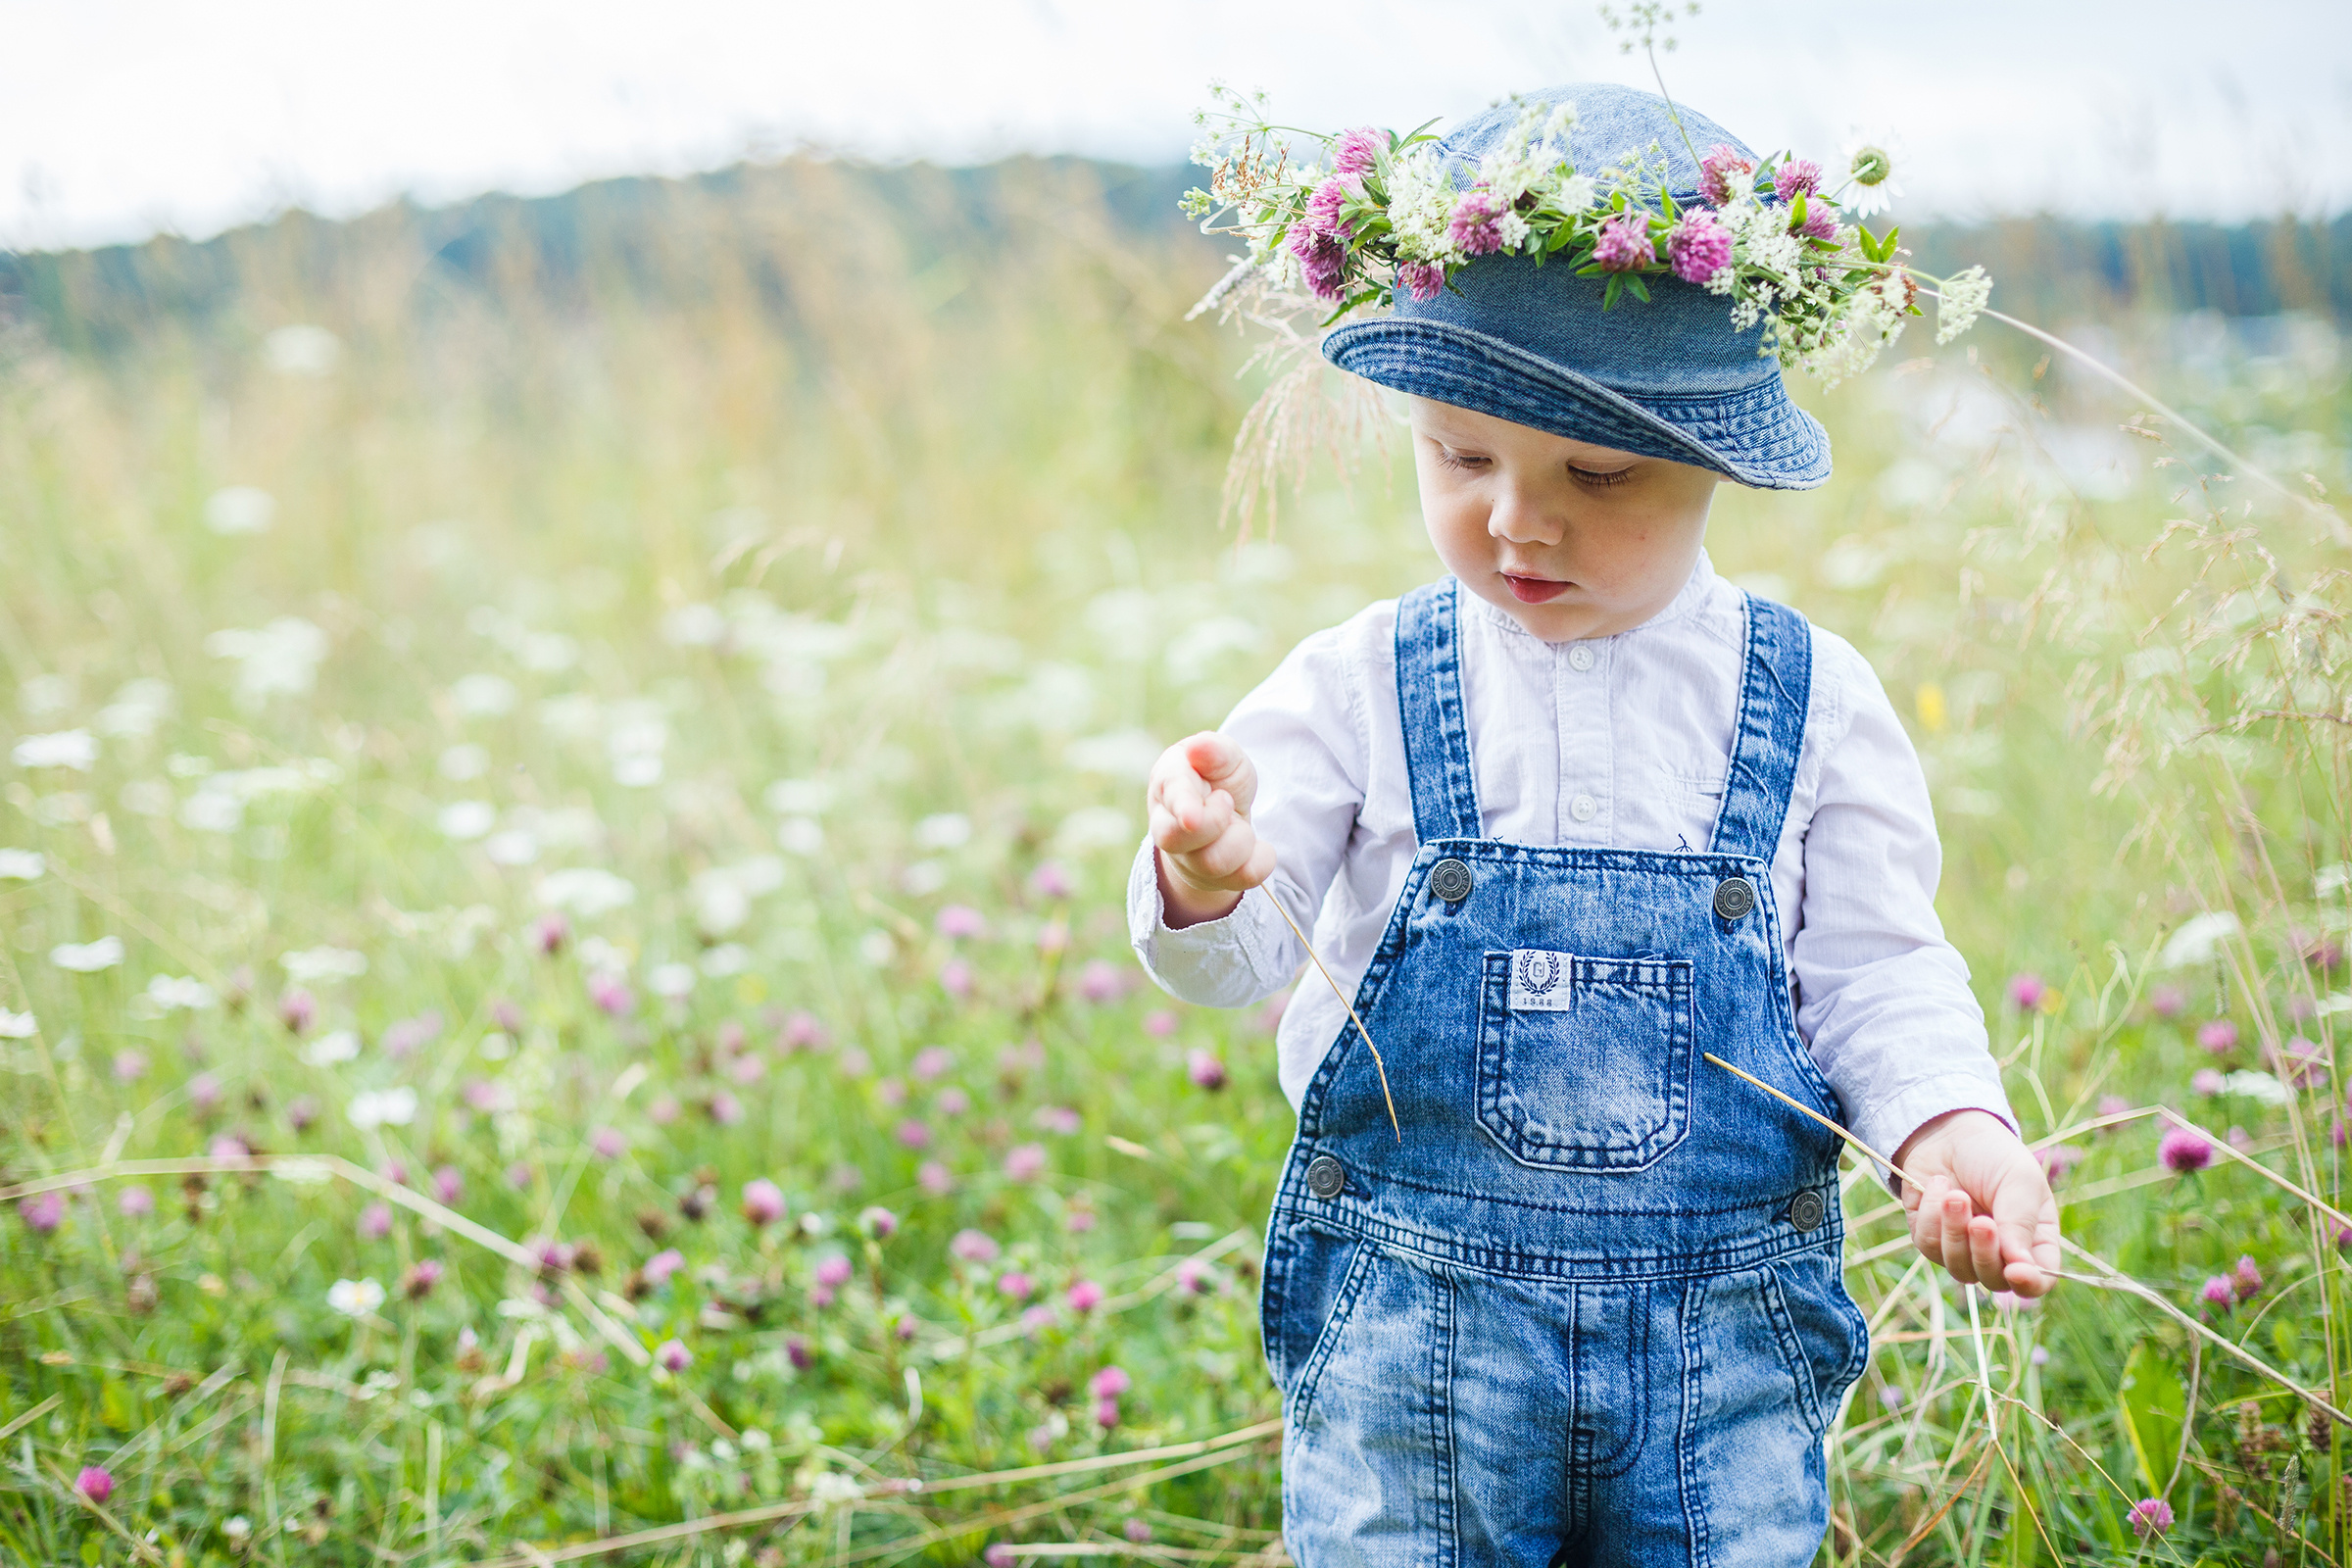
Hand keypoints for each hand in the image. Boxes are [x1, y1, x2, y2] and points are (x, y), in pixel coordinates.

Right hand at [1147, 732, 1275, 928]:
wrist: (1228, 812)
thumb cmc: (1219, 778)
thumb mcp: (1225, 756)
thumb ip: (1216, 750)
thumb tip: (1199, 748)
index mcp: (1168, 783)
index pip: (1170, 796)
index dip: (1183, 806)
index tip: (1193, 817)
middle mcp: (1166, 824)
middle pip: (1177, 838)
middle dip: (1214, 821)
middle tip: (1226, 800)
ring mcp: (1186, 857)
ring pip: (1212, 863)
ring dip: (1241, 838)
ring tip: (1238, 822)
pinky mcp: (1213, 880)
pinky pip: (1243, 878)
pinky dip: (1261, 859)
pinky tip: (1257, 846)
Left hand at [1894, 1109, 2060, 1296]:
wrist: (1948, 1132)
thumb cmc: (1994, 1155)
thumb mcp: (2019, 1181)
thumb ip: (2020, 1223)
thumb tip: (2021, 1267)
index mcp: (2035, 1240)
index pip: (2039, 1280)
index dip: (2030, 1284)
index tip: (2016, 1271)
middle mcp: (2001, 1252)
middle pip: (1994, 1280)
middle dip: (1984, 1252)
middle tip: (1981, 1221)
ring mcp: (1964, 1249)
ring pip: (1959, 1269)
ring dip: (1955, 1231)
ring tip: (1956, 1195)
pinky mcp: (1931, 1238)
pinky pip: (1929, 1246)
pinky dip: (1931, 1217)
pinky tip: (1939, 1187)